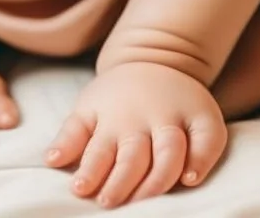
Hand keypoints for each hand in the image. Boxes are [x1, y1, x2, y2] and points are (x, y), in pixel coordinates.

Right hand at [45, 62, 226, 207]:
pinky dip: (62, 143)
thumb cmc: (180, 106)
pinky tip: (53, 159)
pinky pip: (73, 125)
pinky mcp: (89, 107)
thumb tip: (189, 179)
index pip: (171, 153)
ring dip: (91, 168)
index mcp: (173, 122)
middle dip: (123, 181)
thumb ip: (205, 148)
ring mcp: (113, 114)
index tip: (158, 192)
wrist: (154, 57)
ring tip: (81, 188)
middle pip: (134, 156)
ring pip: (102, 146)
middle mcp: (141, 120)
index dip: (166, 175)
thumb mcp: (204, 118)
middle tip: (110, 202)